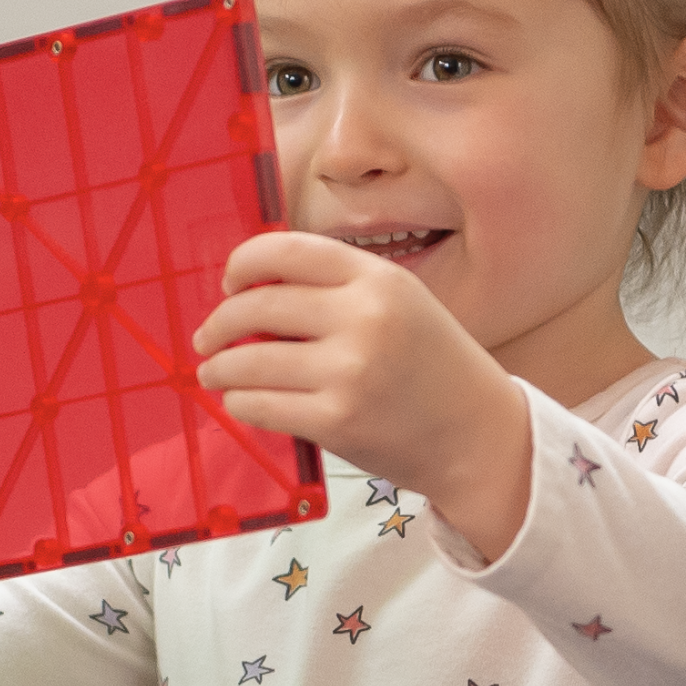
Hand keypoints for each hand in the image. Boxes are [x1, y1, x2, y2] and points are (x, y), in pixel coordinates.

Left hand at [193, 232, 533, 557]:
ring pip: (249, 360)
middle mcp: (365, 318)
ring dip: (219, 368)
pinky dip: (240, 402)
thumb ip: (336, 290)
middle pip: (257, 305)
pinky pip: (260, 405)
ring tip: (214, 373)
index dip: (243, 263)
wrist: (477, 434)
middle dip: (219, 323)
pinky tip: (242, 401)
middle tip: (209, 337)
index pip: (286, 251)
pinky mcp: (337, 420)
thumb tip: (250, 291)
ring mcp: (350, 371)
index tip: (229, 283)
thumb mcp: (400, 304)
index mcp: (378, 279)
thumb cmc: (432, 367)